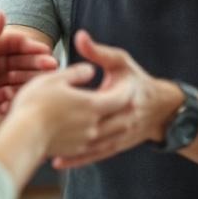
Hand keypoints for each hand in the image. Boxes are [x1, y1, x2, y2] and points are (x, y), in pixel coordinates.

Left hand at [0, 12, 57, 130]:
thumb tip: (2, 12)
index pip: (14, 44)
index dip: (30, 46)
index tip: (45, 50)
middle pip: (20, 63)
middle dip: (35, 64)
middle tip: (52, 67)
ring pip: (17, 82)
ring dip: (23, 84)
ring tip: (27, 87)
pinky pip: (8, 101)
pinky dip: (10, 101)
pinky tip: (5, 102)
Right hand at [10, 62, 134, 157]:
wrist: (22, 136)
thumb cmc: (35, 104)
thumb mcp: (55, 79)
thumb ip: (76, 73)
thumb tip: (90, 70)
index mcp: (92, 105)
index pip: (120, 99)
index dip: (126, 91)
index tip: (127, 84)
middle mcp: (94, 126)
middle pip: (122, 120)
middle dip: (127, 111)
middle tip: (129, 103)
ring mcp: (85, 141)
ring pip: (112, 136)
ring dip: (118, 127)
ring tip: (118, 120)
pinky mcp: (74, 151)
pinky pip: (96, 148)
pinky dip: (101, 141)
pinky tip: (95, 137)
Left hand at [50, 30, 181, 169]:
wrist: (160, 107)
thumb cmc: (136, 80)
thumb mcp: (120, 62)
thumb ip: (99, 52)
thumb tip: (79, 36)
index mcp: (121, 96)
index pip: (96, 101)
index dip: (73, 104)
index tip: (50, 103)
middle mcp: (121, 119)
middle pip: (91, 127)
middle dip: (66, 131)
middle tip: (37, 130)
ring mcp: (118, 136)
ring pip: (91, 146)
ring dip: (68, 149)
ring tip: (42, 148)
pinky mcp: (115, 146)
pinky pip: (94, 155)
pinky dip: (76, 160)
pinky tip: (57, 162)